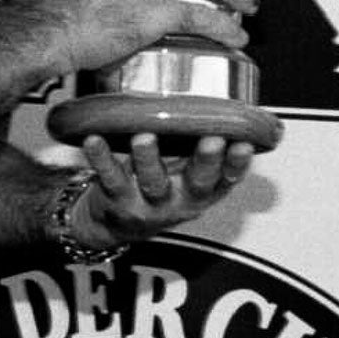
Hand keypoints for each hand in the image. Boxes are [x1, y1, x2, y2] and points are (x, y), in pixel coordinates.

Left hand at [72, 133, 253, 246]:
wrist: (115, 224)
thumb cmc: (157, 189)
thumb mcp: (185, 178)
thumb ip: (199, 154)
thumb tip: (222, 113)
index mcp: (200, 193)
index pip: (226, 180)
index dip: (238, 164)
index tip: (244, 143)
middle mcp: (178, 202)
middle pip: (196, 184)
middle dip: (205, 162)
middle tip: (212, 140)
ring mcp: (147, 204)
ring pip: (152, 182)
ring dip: (149, 159)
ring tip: (145, 137)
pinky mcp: (117, 200)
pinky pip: (109, 177)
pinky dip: (101, 158)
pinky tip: (94, 139)